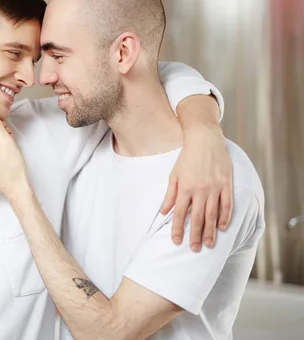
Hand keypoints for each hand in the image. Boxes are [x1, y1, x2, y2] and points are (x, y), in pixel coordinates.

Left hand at [161, 128, 232, 251]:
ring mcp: (214, 187)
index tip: (176, 241)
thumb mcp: (174, 175)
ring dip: (211, 231)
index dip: (177, 229)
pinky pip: (227, 204)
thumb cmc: (187, 158)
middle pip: (198, 218)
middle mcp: (200, 189)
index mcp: (184, 188)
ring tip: (210, 244)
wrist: (204, 140)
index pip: (179, 214)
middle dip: (196, 235)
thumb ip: (169, 195)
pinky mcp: (226, 183)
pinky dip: (225, 217)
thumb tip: (163, 212)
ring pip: (213, 214)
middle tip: (195, 249)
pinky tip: (223, 227)